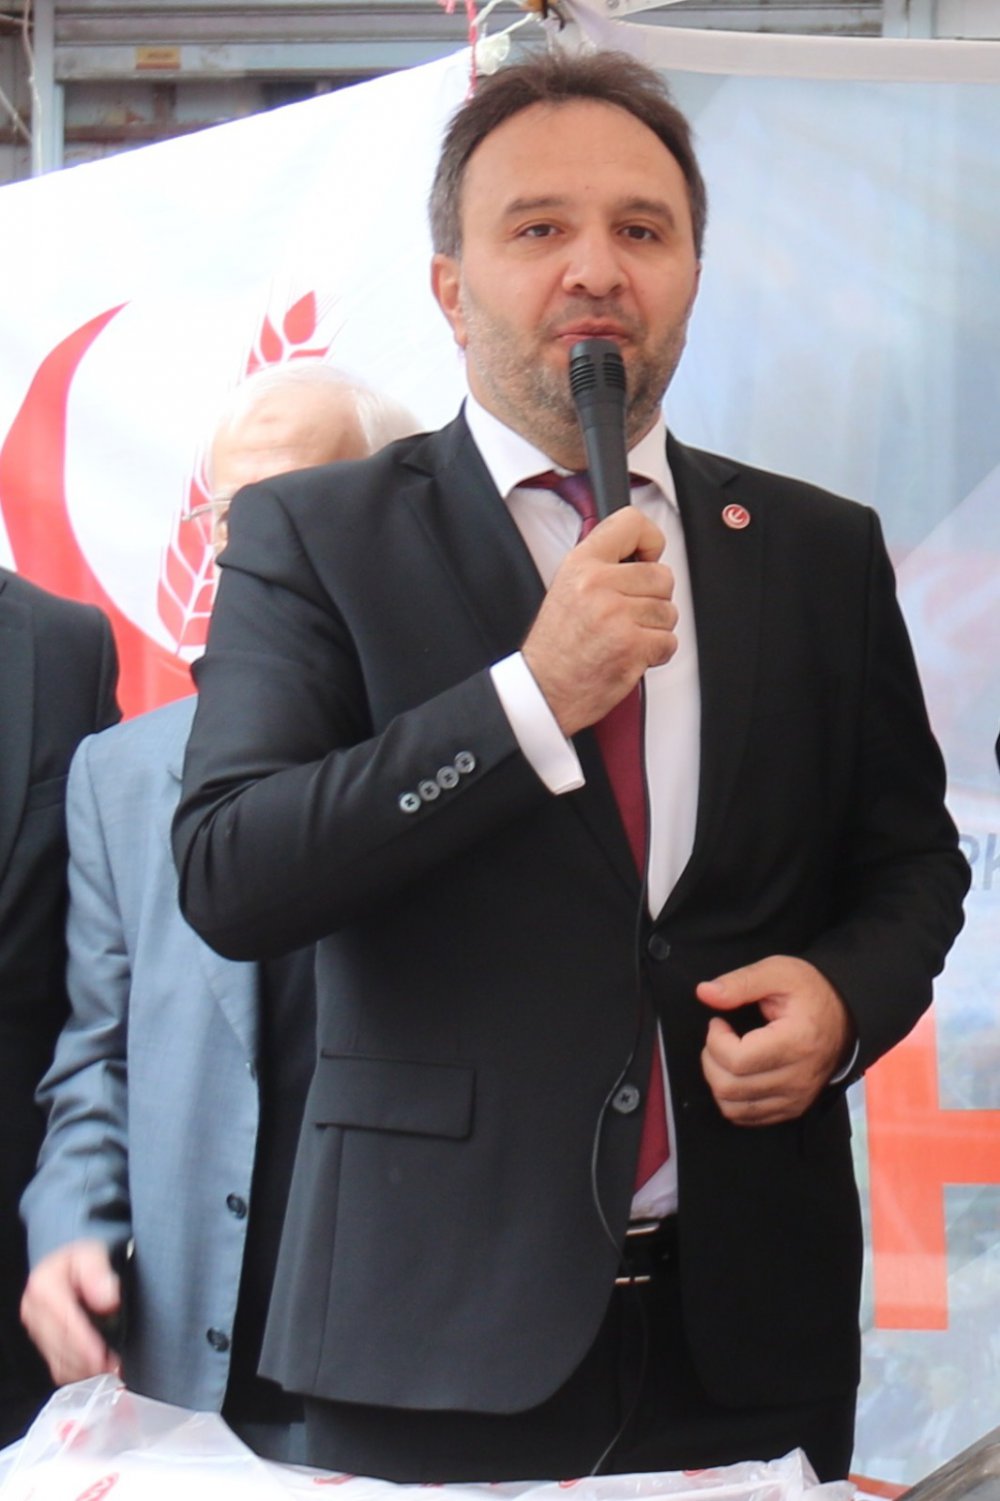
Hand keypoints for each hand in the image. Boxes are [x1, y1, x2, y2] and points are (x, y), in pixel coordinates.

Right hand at [21, 1241, 122, 1384]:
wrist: (70, 1265)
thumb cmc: (83, 1260)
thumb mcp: (93, 1253)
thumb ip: (99, 1273)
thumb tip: (107, 1299)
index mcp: (43, 1286)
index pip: (63, 1321)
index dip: (84, 1342)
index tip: (101, 1356)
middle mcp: (34, 1310)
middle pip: (60, 1345)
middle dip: (86, 1360)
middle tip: (114, 1367)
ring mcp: (36, 1329)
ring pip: (58, 1360)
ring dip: (84, 1369)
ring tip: (110, 1370)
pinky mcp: (42, 1343)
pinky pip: (57, 1366)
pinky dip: (78, 1372)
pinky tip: (97, 1370)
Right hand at [522, 507, 676, 736]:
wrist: (543, 690)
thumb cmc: (555, 647)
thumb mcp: (567, 588)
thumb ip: (601, 566)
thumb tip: (640, 554)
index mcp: (581, 565)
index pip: (632, 523)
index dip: (650, 541)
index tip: (646, 558)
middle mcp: (597, 584)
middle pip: (662, 576)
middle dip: (653, 599)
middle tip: (628, 615)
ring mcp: (616, 615)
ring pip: (669, 611)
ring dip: (654, 629)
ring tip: (624, 637)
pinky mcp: (632, 645)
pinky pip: (669, 641)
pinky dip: (656, 653)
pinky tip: (629, 654)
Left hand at [696, 956, 854, 1125]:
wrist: (845, 1015)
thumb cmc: (810, 992)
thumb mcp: (777, 972)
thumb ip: (740, 983)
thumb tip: (704, 992)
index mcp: (796, 1043)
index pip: (737, 1060)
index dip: (715, 1041)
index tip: (718, 1022)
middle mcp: (798, 1078)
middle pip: (730, 1087)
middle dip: (711, 1059)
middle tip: (719, 1037)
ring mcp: (797, 1098)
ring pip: (734, 1108)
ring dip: (717, 1080)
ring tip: (726, 1054)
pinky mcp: (793, 1108)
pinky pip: (748, 1117)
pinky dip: (732, 1098)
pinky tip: (737, 1073)